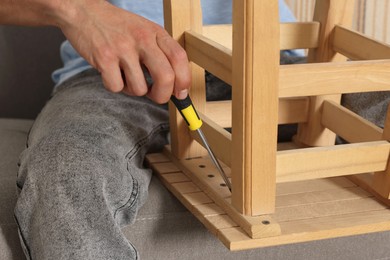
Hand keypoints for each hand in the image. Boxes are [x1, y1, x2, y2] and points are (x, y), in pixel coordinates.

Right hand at [60, 0, 190, 102]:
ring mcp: (123, 48)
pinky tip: (111, 73)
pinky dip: (115, 86)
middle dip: (163, 95)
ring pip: (140, 88)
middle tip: (155, 95)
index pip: (180, 58)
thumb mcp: (145, 32)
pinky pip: (116, 88)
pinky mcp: (104, 58)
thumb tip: (174, 86)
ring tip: (126, 77)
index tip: (180, 94)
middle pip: (165, 77)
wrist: (84, 11)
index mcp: (156, 32)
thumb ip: (160, 53)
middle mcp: (142, 39)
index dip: (184, 80)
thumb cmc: (117, 27)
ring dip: (133, 90)